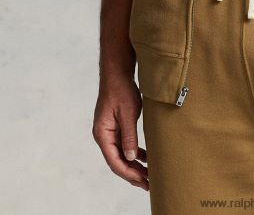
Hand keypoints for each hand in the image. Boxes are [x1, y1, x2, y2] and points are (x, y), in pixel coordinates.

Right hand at [92, 74, 148, 190]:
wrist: (117, 73)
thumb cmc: (121, 90)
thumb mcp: (128, 113)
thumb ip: (129, 136)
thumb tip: (131, 158)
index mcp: (102, 134)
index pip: (114, 161)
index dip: (129, 173)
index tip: (143, 181)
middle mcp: (103, 135)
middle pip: (117, 161)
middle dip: (132, 173)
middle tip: (148, 184)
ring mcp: (109, 131)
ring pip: (121, 154)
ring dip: (134, 165)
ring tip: (148, 175)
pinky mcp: (116, 127)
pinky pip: (124, 145)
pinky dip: (134, 153)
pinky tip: (145, 158)